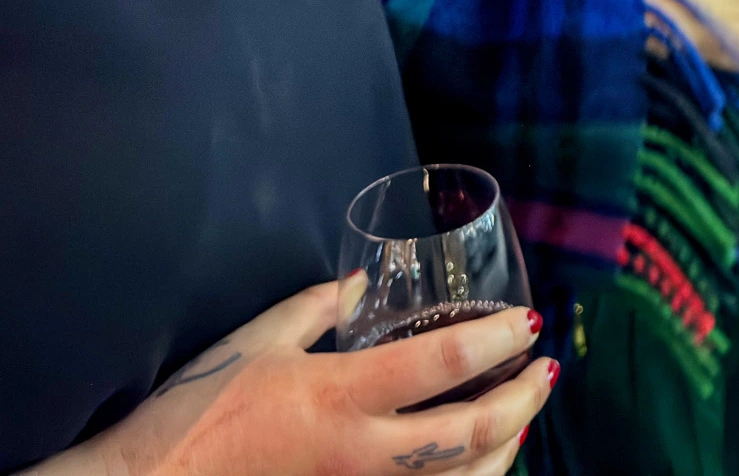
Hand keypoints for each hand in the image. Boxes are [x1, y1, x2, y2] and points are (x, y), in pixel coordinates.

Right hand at [28, 282, 553, 475]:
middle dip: (522, 400)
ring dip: (505, 450)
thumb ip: (317, 308)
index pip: (444, 364)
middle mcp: (362, 454)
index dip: (497, 340)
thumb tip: (364, 282)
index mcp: (341, 395)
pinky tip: (475, 467)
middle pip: (472, 434)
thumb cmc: (194, 416)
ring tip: (522, 418)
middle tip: (544, 372)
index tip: (529, 323)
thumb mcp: (254, 344)